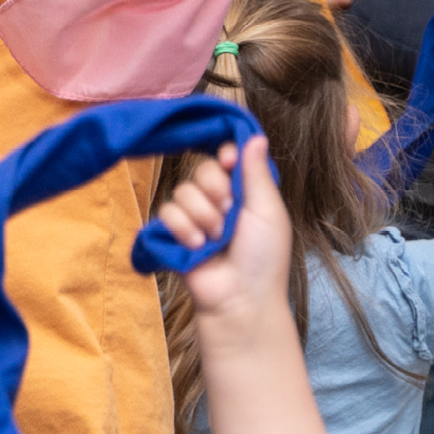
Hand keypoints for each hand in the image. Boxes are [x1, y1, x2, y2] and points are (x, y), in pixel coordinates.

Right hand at [153, 137, 292, 333]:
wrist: (239, 298)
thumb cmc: (263, 258)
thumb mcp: (267, 211)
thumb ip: (256, 173)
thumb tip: (256, 135)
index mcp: (246, 191)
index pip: (228, 156)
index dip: (225, 154)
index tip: (229, 161)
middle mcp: (219, 200)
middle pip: (202, 168)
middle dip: (214, 189)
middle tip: (228, 212)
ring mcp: (195, 217)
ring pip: (182, 191)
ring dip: (200, 216)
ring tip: (214, 239)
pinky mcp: (174, 234)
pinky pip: (166, 212)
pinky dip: (182, 229)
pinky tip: (195, 247)